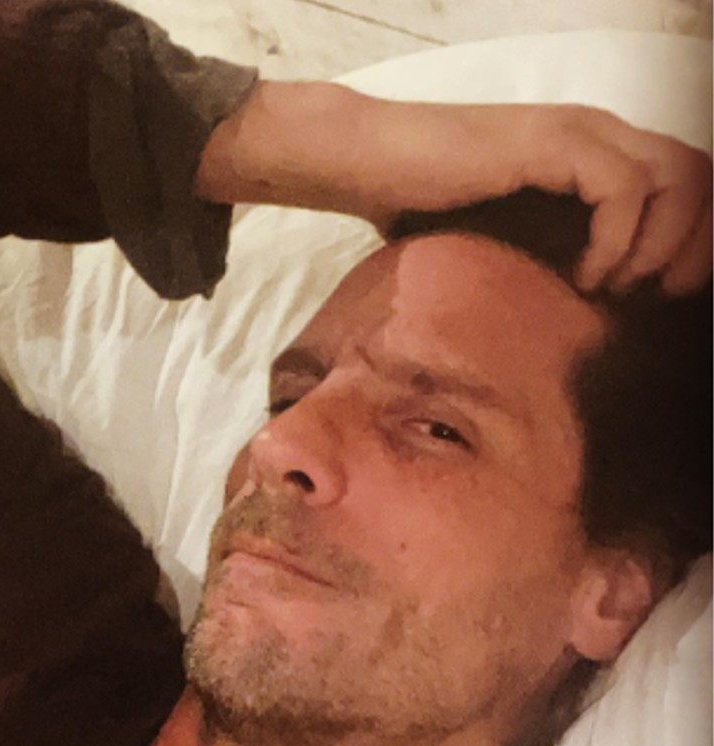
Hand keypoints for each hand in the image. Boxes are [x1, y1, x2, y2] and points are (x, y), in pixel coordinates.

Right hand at [195, 81, 711, 294]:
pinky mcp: (553, 143)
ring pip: (678, 178)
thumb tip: (573, 313)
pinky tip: (579, 274)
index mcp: (589, 152)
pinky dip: (614, 241)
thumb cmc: (416, 204)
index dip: (689, 241)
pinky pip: (624, 189)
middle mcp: (596, 133)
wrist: (365, 163)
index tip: (656, 296)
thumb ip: (542, 252)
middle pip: (698, 178)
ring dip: (658, 245)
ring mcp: (578, 133)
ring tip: (612, 287)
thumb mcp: (499, 237)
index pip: (683, 183)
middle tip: (656, 297)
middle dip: (693, 246)